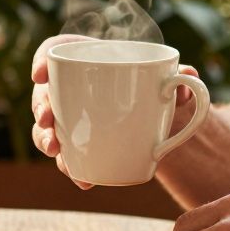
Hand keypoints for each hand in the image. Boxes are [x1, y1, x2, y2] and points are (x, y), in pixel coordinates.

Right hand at [30, 34, 200, 188]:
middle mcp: (68, 87)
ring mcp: (68, 116)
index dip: (41, 60)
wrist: (154, 107)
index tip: (40, 75)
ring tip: (55, 151)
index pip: (52, 51)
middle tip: (48, 119)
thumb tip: (189, 77)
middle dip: (41, 108)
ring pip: (46, 127)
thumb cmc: (152, 82)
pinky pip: (66, 154)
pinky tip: (83, 179)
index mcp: (83, 58)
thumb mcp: (164, 77)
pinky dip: (72, 167)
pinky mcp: (76, 142)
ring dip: (45, 140)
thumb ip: (178, 77)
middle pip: (43, 94)